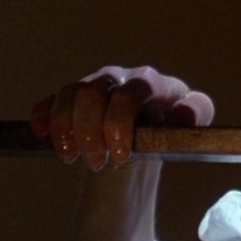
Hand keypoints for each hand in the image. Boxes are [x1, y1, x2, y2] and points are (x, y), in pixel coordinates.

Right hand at [31, 65, 214, 170]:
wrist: (142, 145)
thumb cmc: (167, 134)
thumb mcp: (187, 127)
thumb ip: (196, 113)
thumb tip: (182, 113)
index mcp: (153, 83)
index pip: (134, 92)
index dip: (120, 121)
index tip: (119, 154)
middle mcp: (121, 79)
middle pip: (94, 95)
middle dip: (91, 132)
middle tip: (97, 162)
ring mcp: (94, 86)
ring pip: (70, 96)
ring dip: (67, 130)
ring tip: (73, 158)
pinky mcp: (70, 99)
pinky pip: (50, 101)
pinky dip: (44, 118)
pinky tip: (44, 136)